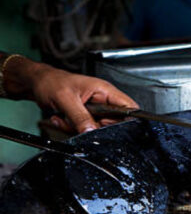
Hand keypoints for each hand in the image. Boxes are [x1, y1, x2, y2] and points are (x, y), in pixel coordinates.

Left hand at [4, 57, 137, 133]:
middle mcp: (104, 100)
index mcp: (105, 91)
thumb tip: (92, 131)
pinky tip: (62, 119)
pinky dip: (72, 128)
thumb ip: (80, 117)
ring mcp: (95, 110)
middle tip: (79, 122)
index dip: (124, 120)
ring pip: (98, 129)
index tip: (105, 124)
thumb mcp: (66, 99)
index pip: (129, 107)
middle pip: (113, 123)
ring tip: (65, 118)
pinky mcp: (87, 117)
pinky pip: (86, 130)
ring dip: (79, 128)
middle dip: (95, 127)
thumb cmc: (51, 82)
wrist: (37, 83)